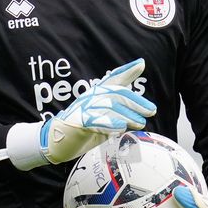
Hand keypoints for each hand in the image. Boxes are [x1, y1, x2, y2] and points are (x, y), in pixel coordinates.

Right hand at [0, 59, 154, 169]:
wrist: (57, 143)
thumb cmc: (83, 130)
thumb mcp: (105, 120)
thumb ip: (120, 115)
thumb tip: (141, 115)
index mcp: (96, 95)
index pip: (113, 79)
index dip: (126, 71)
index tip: (140, 64)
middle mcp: (90, 97)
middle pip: (116, 93)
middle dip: (136, 102)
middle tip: (151, 111)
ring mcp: (83, 109)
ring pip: (109, 107)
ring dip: (127, 115)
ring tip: (140, 123)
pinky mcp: (77, 122)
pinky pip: (95, 120)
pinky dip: (109, 123)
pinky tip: (121, 128)